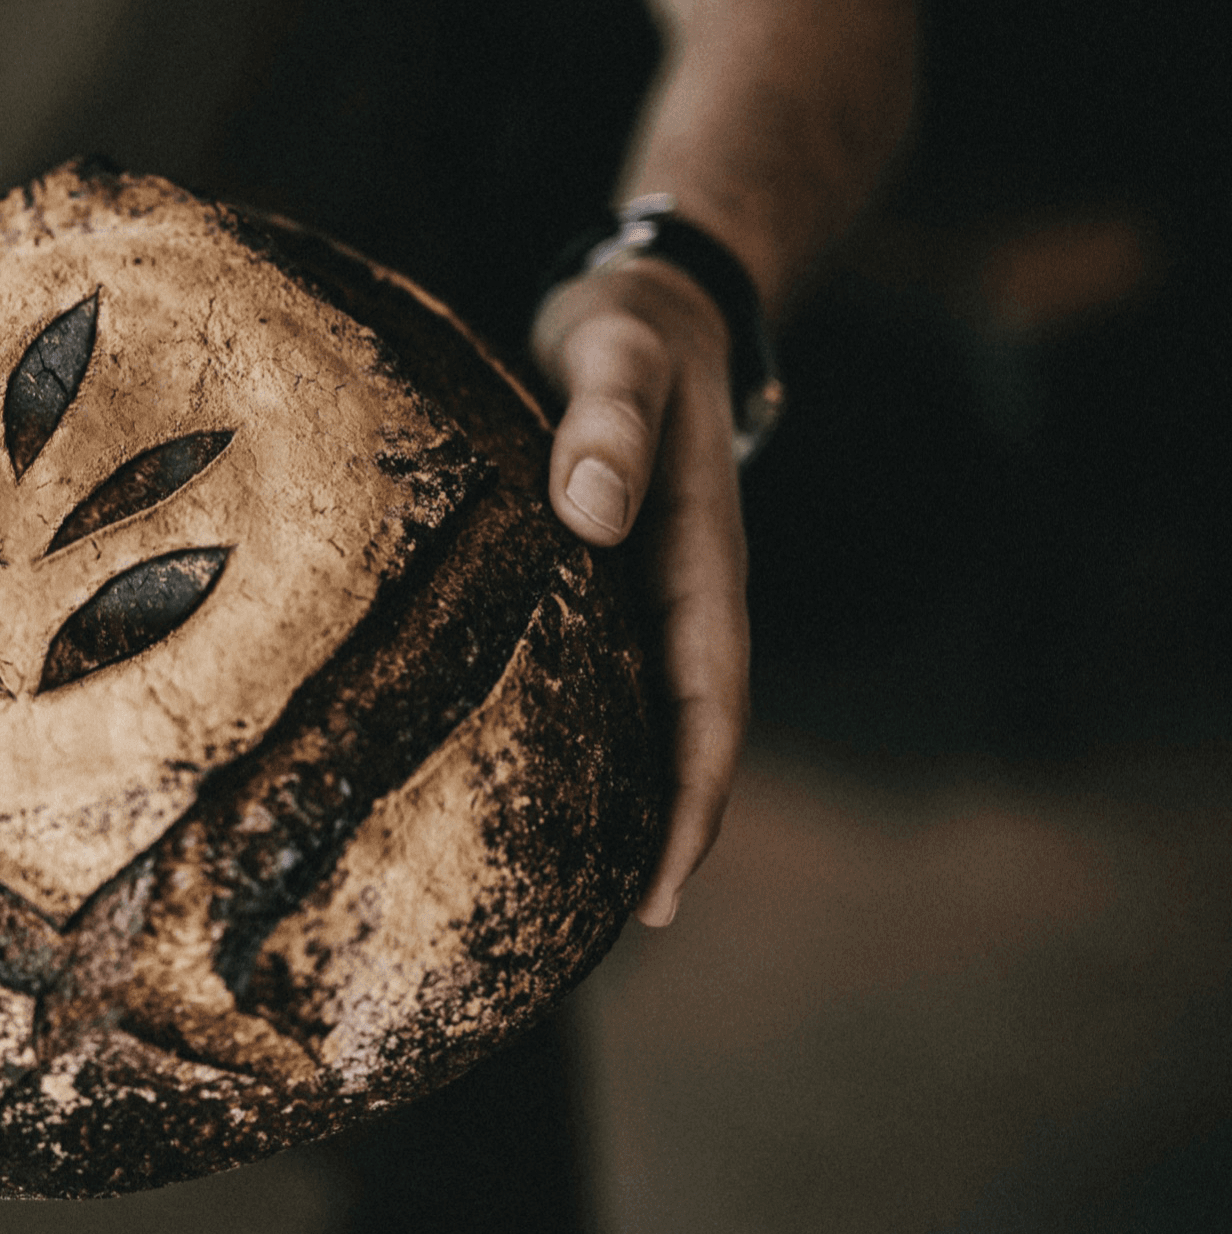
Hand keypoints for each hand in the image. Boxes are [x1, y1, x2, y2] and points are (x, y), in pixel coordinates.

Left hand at [530, 258, 749, 927]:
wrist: (649, 301)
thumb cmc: (633, 330)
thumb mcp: (621, 357)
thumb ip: (608, 422)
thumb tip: (589, 515)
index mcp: (702, 558)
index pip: (710, 703)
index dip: (695, 800)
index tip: (665, 890)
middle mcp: (678, 588)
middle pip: (679, 730)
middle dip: (661, 830)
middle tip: (607, 932)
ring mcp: (641, 585)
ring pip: (639, 708)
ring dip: (620, 790)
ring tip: (563, 887)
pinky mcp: (600, 570)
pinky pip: (597, 666)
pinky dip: (578, 725)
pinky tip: (522, 769)